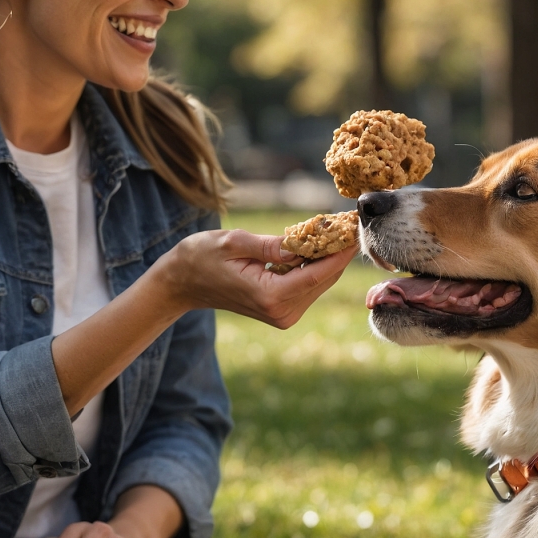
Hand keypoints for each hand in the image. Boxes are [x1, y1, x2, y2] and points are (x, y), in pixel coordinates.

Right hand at [154, 229, 357, 329]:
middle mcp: (281, 312)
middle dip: (338, 251)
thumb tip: (307, 243)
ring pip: (320, 282)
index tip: (355, 227)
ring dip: (329, 257)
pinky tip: (316, 244)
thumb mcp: (235, 243)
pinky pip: (308, 285)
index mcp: (270, 296)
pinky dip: (315, 265)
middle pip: (325, 279)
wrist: (183, 283)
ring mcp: (283, 315)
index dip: (341, 250)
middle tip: (349, 222)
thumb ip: (273, 245)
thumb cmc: (202, 257)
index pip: (320, 273)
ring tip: (336, 228)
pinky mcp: (282, 311)